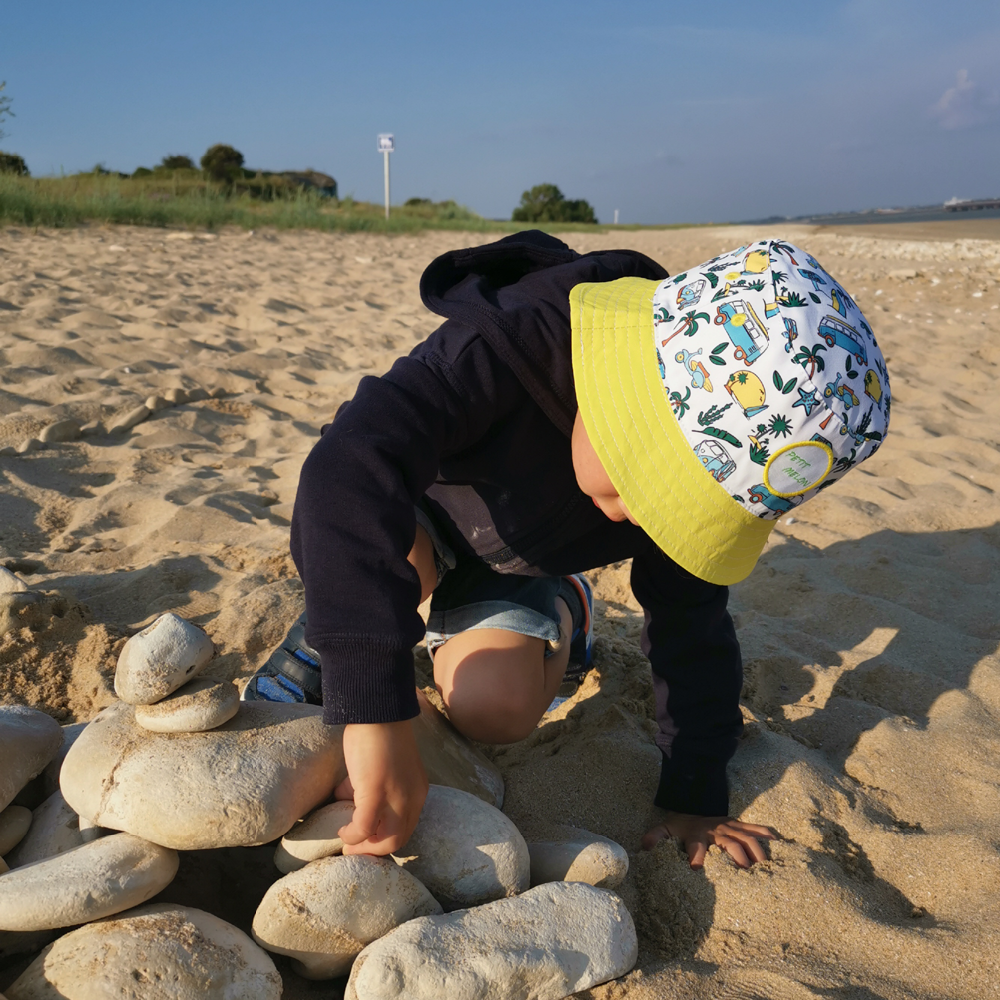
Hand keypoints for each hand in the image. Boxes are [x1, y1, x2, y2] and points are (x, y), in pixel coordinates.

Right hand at [335, 720, 427, 855]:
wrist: (377, 713)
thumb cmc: (378, 734)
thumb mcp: (384, 766)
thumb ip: (371, 784)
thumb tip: (347, 796)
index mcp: (418, 791)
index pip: (407, 827)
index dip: (385, 838)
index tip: (366, 839)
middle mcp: (413, 798)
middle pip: (399, 839)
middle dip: (375, 849)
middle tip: (354, 849)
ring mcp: (397, 797)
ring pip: (387, 840)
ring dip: (364, 847)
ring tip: (347, 843)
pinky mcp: (376, 792)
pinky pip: (363, 827)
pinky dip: (352, 834)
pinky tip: (342, 830)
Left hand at [643, 811, 774, 868]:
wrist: (693, 804)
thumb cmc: (680, 825)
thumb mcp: (664, 829)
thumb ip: (655, 837)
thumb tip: (644, 847)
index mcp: (696, 834)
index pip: (696, 846)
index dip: (696, 857)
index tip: (696, 869)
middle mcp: (715, 830)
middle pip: (730, 843)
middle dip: (738, 857)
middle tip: (746, 875)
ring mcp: (729, 826)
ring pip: (746, 837)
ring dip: (756, 851)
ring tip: (765, 868)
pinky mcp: (739, 825)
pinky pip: (755, 829)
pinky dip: (767, 834)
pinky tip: (779, 843)